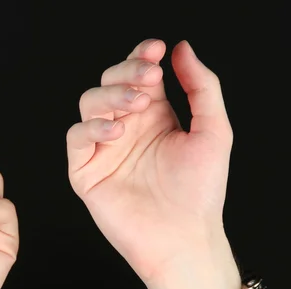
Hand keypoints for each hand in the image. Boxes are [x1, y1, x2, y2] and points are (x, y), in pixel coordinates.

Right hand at [66, 39, 241, 288]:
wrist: (183, 238)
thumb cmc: (200, 192)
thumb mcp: (213, 131)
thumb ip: (202, 88)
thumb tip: (182, 49)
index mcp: (155, 118)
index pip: (139, 75)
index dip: (142, 57)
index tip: (157, 49)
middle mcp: (127, 129)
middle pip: (110, 82)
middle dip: (126, 72)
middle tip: (148, 78)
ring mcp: (105, 149)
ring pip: (89, 103)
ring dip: (110, 96)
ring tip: (135, 107)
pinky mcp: (86, 171)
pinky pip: (77, 137)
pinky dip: (92, 127)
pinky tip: (117, 132)